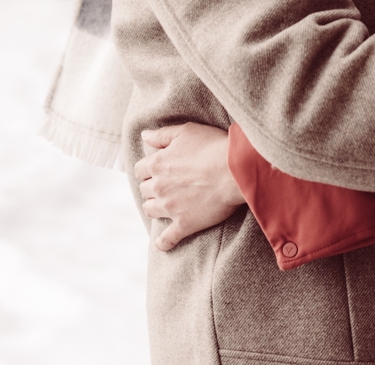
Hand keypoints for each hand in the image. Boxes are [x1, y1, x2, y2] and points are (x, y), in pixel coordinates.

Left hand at [135, 123, 246, 251]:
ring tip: (163, 206)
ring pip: (150, 210)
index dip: (147, 169)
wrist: (234, 170)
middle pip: (144, 190)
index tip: (155, 170)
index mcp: (157, 164)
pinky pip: (168, 238)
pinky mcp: (184, 224)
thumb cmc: (212, 146)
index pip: (140, 169)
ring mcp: (170, 207)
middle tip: (163, 186)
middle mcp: (159, 186)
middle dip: (151, 187)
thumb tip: (144, 135)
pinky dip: (163, 242)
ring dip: (154, 207)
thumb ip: (162, 135)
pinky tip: (161, 244)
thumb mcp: (186, 131)